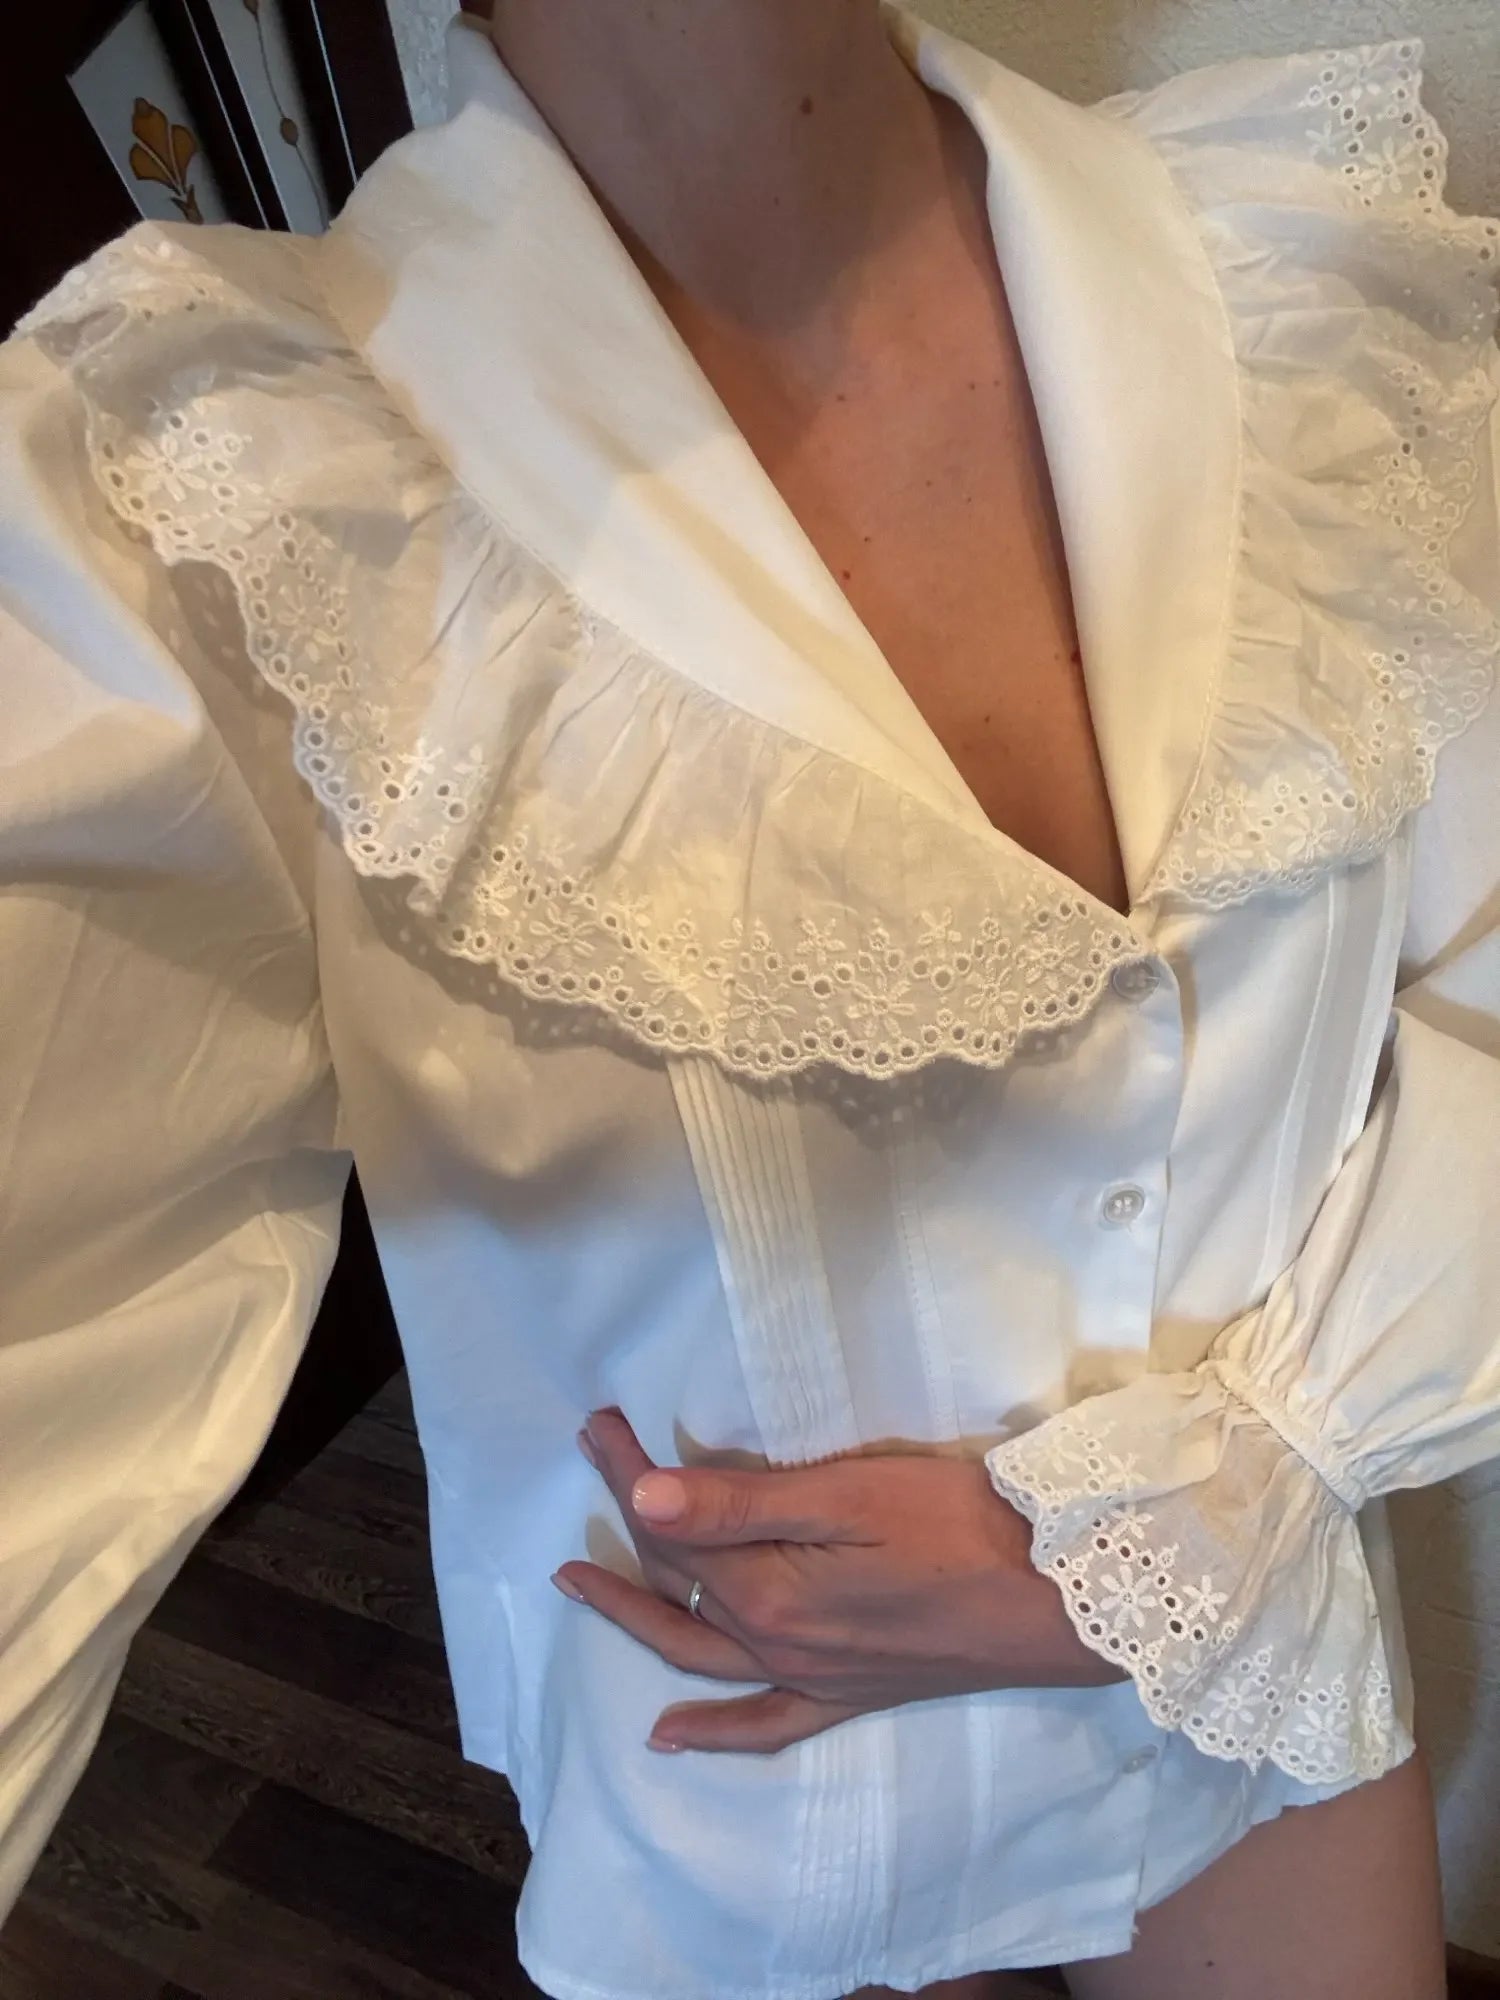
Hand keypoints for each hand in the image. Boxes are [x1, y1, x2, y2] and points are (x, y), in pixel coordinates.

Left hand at [554, 1407, 1126, 1754]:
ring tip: (579, 1583)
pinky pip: (763, 1724)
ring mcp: (809, 1677)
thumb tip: (641, 1499)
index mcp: (768, 1591)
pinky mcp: (848, 1695)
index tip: (602, 1423)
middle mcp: (773, 1645)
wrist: (1058, 1595)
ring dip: (634, 1614)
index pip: (676, 1527)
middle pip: (678, 1579)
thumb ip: (741, 1504)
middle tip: (597, 1453)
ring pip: (697, 1649)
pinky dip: (712, 1731)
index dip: (631, 1472)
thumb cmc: (959, 1523)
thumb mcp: (847, 1496)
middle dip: (629, 1517)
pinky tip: (672, 1734)